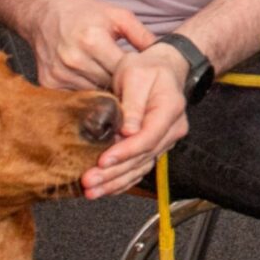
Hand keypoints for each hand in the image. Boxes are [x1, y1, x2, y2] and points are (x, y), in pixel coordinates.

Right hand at [23, 0, 154, 91]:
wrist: (44, 13)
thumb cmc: (84, 14)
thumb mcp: (117, 15)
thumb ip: (142, 35)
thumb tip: (162, 54)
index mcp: (93, 40)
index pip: (122, 72)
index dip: (135, 79)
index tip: (146, 85)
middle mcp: (74, 58)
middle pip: (108, 86)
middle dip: (122, 89)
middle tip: (134, 92)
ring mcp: (59, 73)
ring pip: (93, 94)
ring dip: (105, 94)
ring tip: (116, 91)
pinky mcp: (48, 82)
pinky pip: (75, 97)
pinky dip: (86, 95)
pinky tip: (95, 89)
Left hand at [83, 43, 189, 199]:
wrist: (163, 69)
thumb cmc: (148, 68)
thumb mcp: (137, 75)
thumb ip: (134, 103)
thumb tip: (128, 130)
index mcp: (170, 110)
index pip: (147, 138)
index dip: (125, 152)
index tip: (102, 161)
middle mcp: (171, 130)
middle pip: (142, 158)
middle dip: (114, 173)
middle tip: (89, 182)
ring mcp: (164, 141)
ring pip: (140, 167)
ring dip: (115, 182)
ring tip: (91, 191)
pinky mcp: (154, 147)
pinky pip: (140, 168)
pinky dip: (123, 181)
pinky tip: (105, 189)